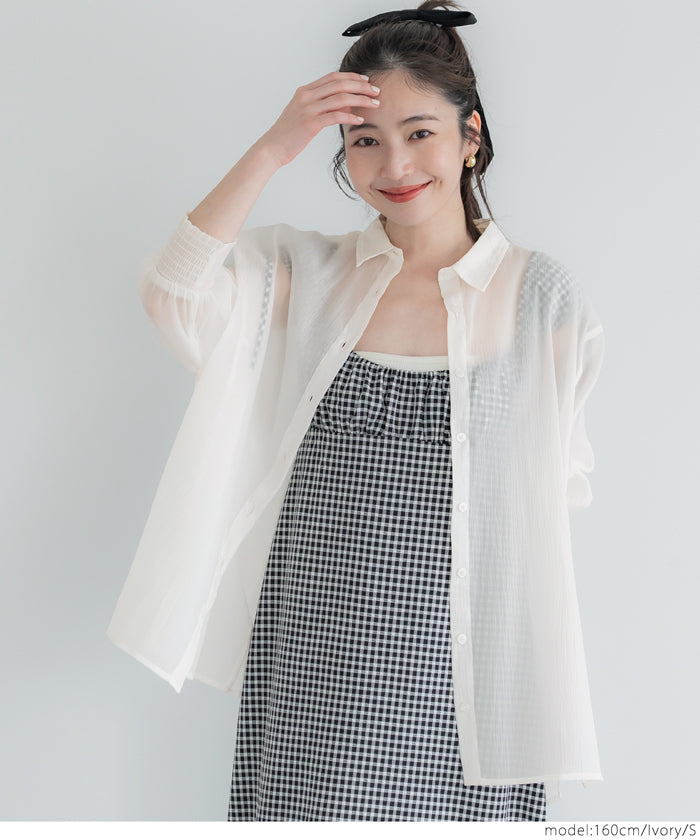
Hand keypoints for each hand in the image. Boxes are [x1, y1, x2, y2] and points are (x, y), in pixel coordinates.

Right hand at [258, 72, 379, 167]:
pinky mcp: (310, 123)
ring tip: (374, 104)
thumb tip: (347, 104)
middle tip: (376, 91)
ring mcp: (308, 109)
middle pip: (340, 84)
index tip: (366, 81)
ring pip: (341, 98)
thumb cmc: (289, 135)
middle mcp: (306, 96)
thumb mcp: (305, 116)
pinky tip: (360, 120)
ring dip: (361, 100)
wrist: (271, 148)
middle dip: (361, 86)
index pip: (333, 77)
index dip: (352, 77)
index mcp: (305, 91)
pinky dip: (350, 117)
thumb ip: (324, 107)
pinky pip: (335, 116)